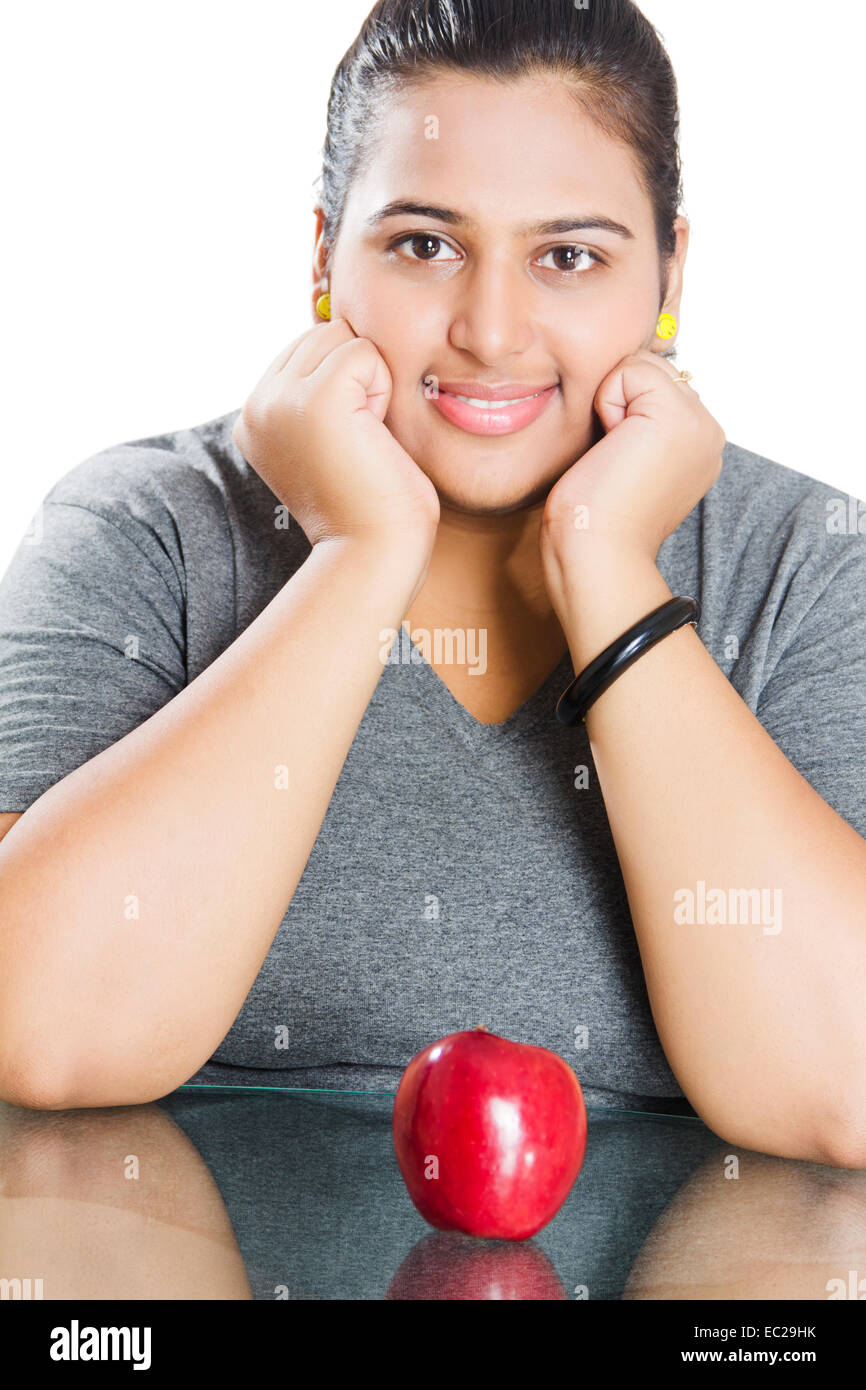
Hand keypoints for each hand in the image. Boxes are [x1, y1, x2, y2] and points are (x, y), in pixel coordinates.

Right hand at [232, 317, 440, 549]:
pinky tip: (372, 434)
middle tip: (358, 441)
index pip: (307, 350)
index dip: (345, 385)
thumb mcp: (330, 438)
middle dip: (356, 378)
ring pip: (341, 336)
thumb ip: (320, 389)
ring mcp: (279, 400)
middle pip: (323, 335)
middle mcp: (256, 406)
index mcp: (254, 417)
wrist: (374, 551)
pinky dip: (382, 388)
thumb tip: (340, 324)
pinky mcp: (314, 399)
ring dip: (370, 382)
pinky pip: (363, 351)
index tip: (345, 443)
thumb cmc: (371, 502)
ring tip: (363, 438)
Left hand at [540, 349, 725, 574]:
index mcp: (699, 443)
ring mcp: (700, 423)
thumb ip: (640, 422)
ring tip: (616, 454)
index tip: (619, 461)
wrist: (596, 554)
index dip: (621, 409)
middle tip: (615, 459)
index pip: (656, 383)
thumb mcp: (626, 458)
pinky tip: (613, 446)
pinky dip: (607, 402)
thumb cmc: (595, 518)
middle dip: (619, 401)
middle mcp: (709, 431)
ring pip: (641, 366)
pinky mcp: (677, 416)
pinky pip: (630, 370)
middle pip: (650, 368)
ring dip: (613, 403)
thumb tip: (627, 380)